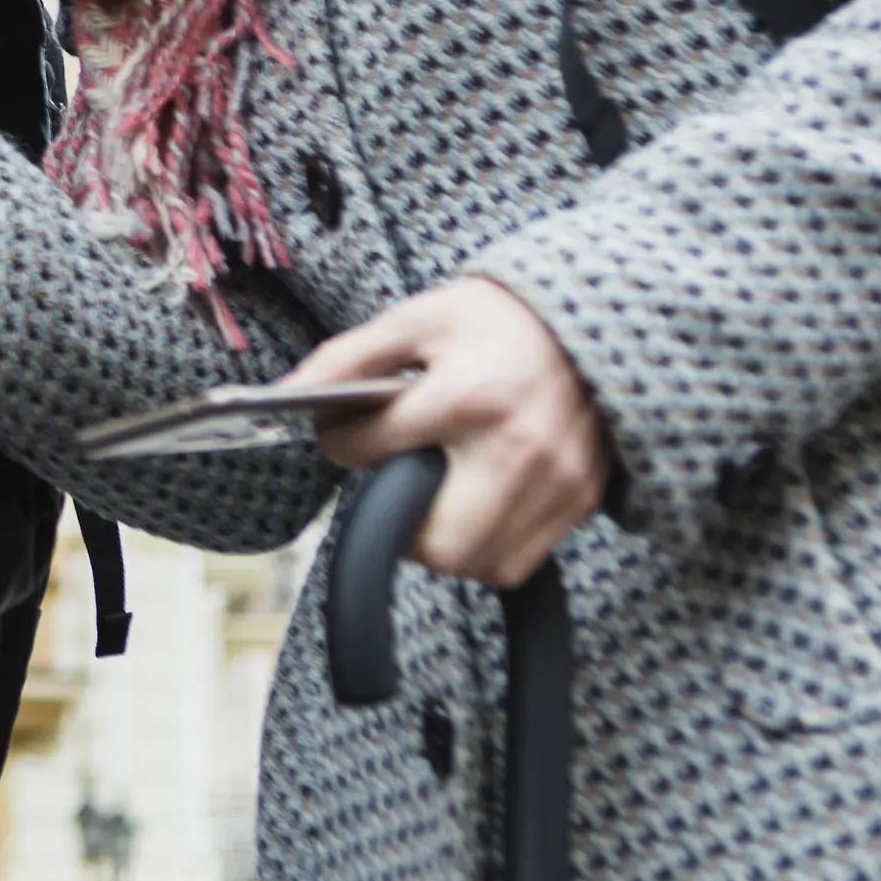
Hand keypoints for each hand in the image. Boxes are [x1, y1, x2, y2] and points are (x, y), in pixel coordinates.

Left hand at [297, 278, 607, 587]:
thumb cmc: (497, 318)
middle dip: (397, 526)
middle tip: (390, 488)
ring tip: (429, 498)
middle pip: (436, 543)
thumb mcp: (416, 318)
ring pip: (478, 563)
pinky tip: (471, 507)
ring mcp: (556, 482)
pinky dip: (485, 549)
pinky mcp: (581, 501)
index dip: (339, 442)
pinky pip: (518, 561)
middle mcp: (517, 447)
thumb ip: (347, 358)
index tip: (345, 434)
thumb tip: (286, 394)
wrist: (594, 317)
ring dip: (440, 544)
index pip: (373, 449)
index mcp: (468, 394)